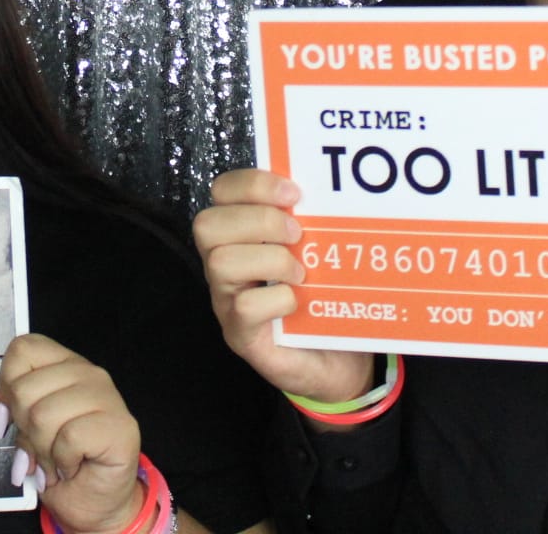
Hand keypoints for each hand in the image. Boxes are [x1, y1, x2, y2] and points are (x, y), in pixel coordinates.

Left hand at [0, 334, 143, 533]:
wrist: (97, 503)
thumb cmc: (64, 465)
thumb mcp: (31, 431)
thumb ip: (18, 410)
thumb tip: (3, 417)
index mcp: (65, 366)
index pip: (23, 351)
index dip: (5, 387)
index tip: (5, 420)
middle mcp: (88, 374)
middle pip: (25, 389)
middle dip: (23, 432)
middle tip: (38, 452)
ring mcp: (107, 397)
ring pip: (43, 415)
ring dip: (42, 452)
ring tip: (54, 463)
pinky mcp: (119, 426)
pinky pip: (69, 438)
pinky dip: (63, 462)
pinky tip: (72, 467)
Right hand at [192, 169, 374, 410]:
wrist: (340, 363)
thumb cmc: (326, 300)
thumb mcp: (319, 253)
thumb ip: (313, 222)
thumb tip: (331, 192)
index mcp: (240, 234)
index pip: (222, 190)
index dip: (253, 184)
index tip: (294, 193)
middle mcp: (223, 265)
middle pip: (207, 224)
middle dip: (259, 220)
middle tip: (297, 233)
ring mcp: (226, 301)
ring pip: (220, 262)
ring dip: (270, 260)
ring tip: (300, 272)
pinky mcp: (241, 336)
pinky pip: (244, 307)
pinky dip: (277, 298)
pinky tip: (298, 301)